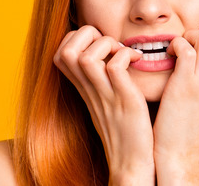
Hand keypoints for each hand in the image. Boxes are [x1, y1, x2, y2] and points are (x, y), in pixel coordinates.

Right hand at [53, 25, 155, 185]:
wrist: (132, 162)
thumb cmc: (124, 128)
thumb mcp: (104, 100)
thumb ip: (100, 77)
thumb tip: (107, 53)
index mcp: (83, 88)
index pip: (61, 51)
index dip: (78, 38)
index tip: (101, 44)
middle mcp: (89, 89)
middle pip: (66, 49)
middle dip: (89, 35)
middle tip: (112, 45)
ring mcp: (105, 95)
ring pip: (86, 56)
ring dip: (108, 44)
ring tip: (124, 52)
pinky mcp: (124, 100)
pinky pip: (115, 67)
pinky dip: (126, 55)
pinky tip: (137, 61)